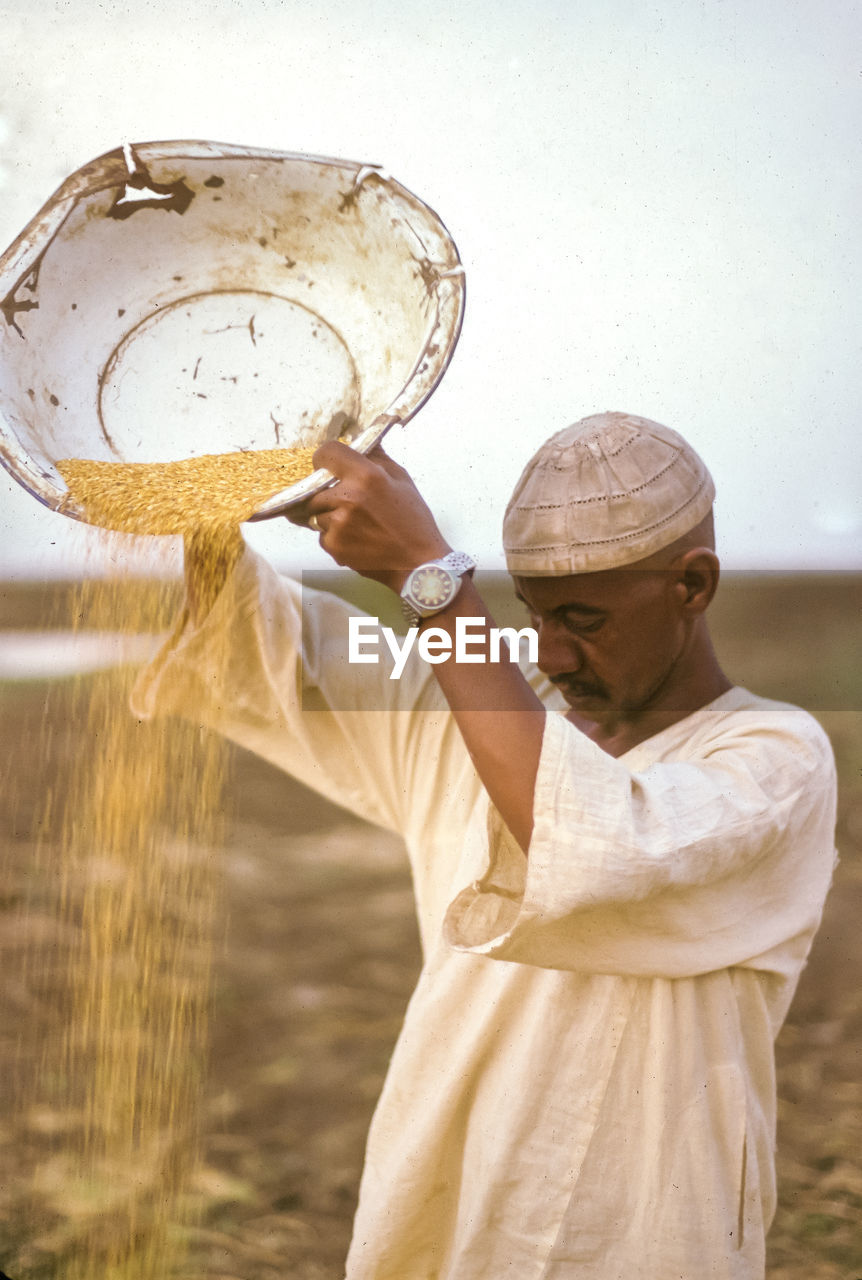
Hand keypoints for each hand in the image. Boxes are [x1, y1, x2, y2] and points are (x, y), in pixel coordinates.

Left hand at [299, 442, 450, 591]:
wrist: (418, 563)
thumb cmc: (414, 522)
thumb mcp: (402, 480)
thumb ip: (378, 458)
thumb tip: (362, 443)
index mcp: (366, 476)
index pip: (326, 453)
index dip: (326, 459)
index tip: (329, 467)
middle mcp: (348, 498)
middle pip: (315, 488)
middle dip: (328, 493)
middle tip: (349, 503)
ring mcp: (338, 524)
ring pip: (317, 513)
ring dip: (331, 516)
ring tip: (358, 524)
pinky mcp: (333, 545)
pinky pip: (322, 535)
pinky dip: (335, 537)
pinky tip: (357, 539)